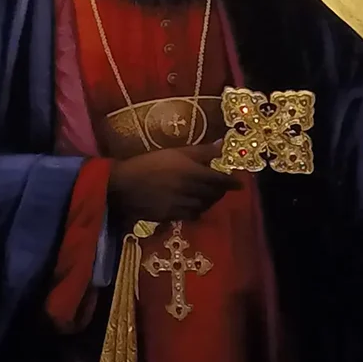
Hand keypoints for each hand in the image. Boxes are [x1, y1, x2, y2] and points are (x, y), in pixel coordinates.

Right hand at [108, 143, 239, 223]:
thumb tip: (222, 145)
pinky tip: (193, 205)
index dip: (231, 182)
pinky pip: (191, 215)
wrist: (123, 185)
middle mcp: (190, 191)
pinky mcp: (171, 216)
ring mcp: (181, 205)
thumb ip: (201, 151)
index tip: (240, 184)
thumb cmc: (148, 163)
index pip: (219, 179)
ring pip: (204, 206)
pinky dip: (196, 210)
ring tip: (209, 195)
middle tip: (223, 187)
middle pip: (213, 194)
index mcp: (192, 172)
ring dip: (209, 201)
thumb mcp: (176, 152)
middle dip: (221, 191)